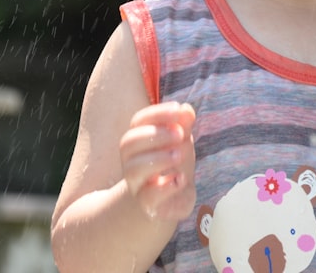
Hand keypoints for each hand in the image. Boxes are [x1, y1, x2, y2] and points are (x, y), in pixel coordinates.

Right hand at [119, 101, 196, 221]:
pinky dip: (166, 186)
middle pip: (128, 142)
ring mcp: (137, 185)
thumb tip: (186, 110)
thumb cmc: (172, 166)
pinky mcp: (148, 205)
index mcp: (138, 141)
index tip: (178, 110)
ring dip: (159, 159)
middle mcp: (131, 161)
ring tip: (179, 156)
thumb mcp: (181, 143)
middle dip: (156, 134)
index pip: (138, 121)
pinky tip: (181, 179)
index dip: (157, 113)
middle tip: (180, 134)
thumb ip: (183, 126)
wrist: (169, 202)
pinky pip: (148, 196)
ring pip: (134, 169)